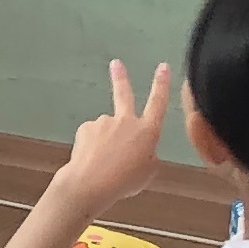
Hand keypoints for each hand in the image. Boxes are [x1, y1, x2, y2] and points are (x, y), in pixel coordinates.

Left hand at [54, 60, 175, 210]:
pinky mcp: (85, 127)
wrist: (91, 183)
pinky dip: (92, 146)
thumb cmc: (124, 181)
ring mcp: (104, 122)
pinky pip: (92, 136)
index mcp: (148, 131)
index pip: (158, 102)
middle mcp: (126, 121)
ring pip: (107, 130)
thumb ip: (147, 156)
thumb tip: (138, 150)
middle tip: (116, 64)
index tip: (163, 67)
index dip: (162, 84)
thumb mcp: (148, 172)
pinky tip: (92, 159)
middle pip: (124, 94)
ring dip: (106, 142)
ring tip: (105, 163)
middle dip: (121, 77)